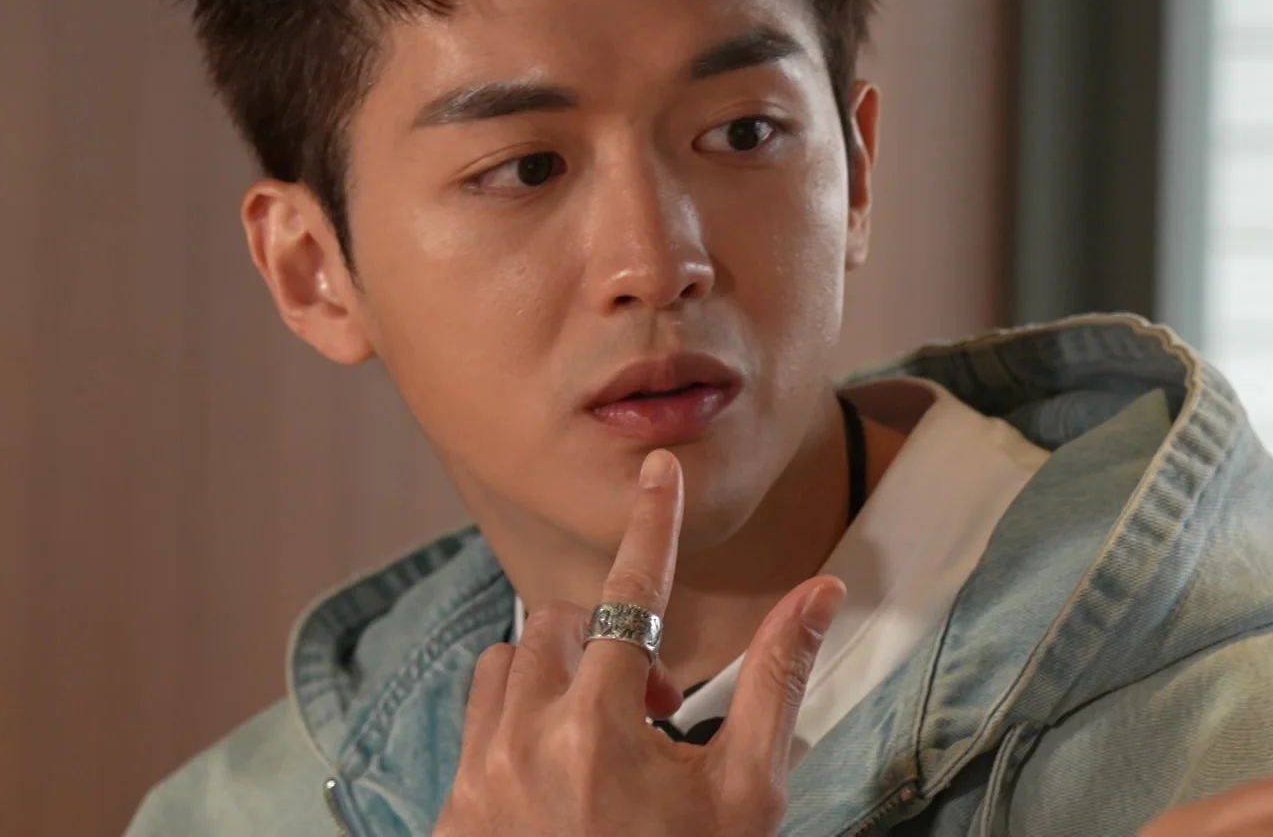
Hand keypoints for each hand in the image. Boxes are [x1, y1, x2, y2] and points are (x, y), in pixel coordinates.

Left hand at [434, 449, 846, 835]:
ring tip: (604, 743)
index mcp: (602, 726)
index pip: (632, 592)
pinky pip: (476, 723)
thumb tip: (820, 592)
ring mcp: (479, 774)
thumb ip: (778, 683)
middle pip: (561, 626)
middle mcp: (525, 737)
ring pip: (508, 665)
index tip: (657, 471)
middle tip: (658, 711)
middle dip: (611, 644)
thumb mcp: (748, 795)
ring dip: (557, 678)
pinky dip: (518, 724)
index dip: (652, 526)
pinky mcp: (452, 812)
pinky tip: (559, 780)